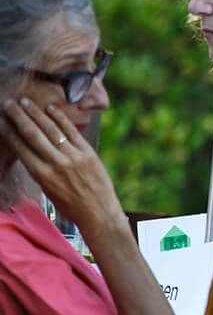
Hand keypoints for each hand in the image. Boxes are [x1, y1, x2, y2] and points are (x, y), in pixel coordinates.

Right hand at [0, 99, 121, 233]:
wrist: (99, 213)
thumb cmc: (70, 205)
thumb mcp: (47, 190)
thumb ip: (38, 169)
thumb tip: (28, 149)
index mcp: (41, 175)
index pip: (20, 147)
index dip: (8, 131)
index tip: (0, 119)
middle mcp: (56, 163)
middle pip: (32, 133)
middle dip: (18, 116)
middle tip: (8, 103)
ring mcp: (73, 156)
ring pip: (51, 129)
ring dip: (36, 113)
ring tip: (24, 101)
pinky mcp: (88, 152)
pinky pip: (72, 131)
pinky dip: (60, 118)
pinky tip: (50, 108)